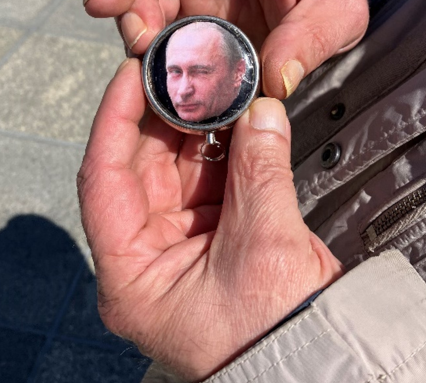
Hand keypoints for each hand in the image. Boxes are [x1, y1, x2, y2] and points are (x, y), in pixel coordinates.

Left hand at [77, 59, 342, 379]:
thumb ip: (258, 170)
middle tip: (180, 73)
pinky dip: (221, 154)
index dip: (115, 119)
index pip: (104, 179)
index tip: (130, 75)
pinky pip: (207, 186)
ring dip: (195, 132)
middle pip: (138, 170)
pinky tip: (235, 122)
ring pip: (174, 173)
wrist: (321, 370)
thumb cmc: (276, 340)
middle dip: (161, 118)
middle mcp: (144, 263)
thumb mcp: (263, 247)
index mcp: (129, 277)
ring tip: (212, 90)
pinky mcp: (210, 245)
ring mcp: (176, 252)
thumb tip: (258, 114)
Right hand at [83, 0, 368, 98]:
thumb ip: (314, 38)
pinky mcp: (174, 3)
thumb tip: (276, 77)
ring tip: (135, 43)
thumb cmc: (327, 3)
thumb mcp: (343, 16)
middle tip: (105, 4)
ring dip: (124, 4)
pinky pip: (144, 11)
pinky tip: (141, 56)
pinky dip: (136, 32)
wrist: (315, 29)